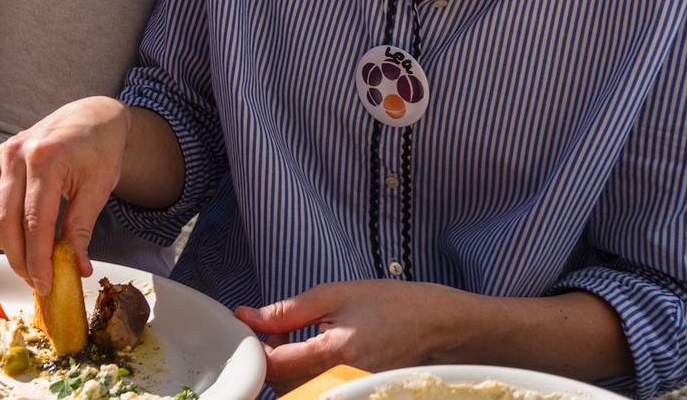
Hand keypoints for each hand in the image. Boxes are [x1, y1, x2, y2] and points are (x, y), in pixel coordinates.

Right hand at [0, 96, 130, 294]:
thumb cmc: (99, 149)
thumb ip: (81, 229)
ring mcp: (0, 155)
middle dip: (20, 260)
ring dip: (0, 242)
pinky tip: (12, 232)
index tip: (45, 285)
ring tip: (25, 257)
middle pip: (5, 222)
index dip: (38, 260)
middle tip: (37, 281)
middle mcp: (15, 154)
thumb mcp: (99, 189)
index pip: (34, 223)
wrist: (91, 116)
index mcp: (45, 158)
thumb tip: (75, 269)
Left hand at [235, 280, 474, 389]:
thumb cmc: (390, 304)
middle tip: (279, 331)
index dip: (255, 349)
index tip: (251, 330)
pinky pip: (320, 393)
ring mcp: (354, 392)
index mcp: (336, 353)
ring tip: (300, 339)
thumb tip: (247, 317)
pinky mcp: (360, 394)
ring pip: (299, 392)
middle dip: (271, 359)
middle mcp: (344, 382)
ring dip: (288, 369)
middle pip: (283, 385)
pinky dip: (308, 377)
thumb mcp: (334, 296)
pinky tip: (318, 354)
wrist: (439, 325)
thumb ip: (287, 311)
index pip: (274, 366)